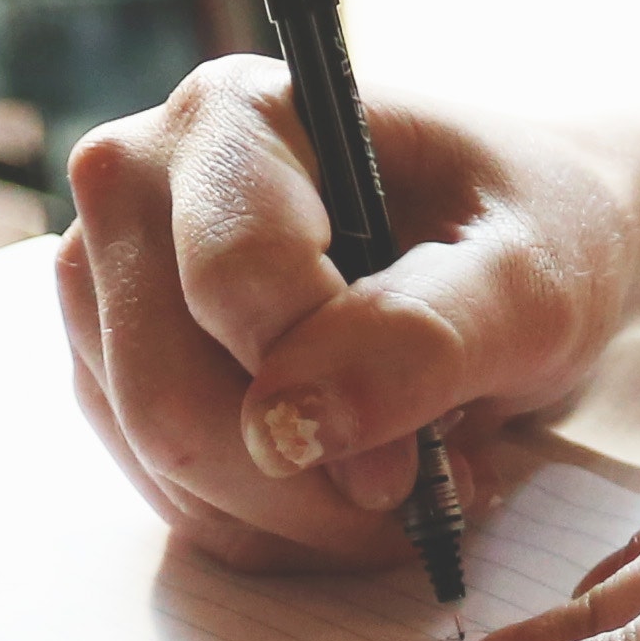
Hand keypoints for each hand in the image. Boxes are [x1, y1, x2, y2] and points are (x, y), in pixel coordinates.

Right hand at [55, 56, 639, 574]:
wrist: (515, 252)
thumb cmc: (530, 236)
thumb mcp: (529, 280)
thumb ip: (424, 336)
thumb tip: (291, 425)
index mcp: (233, 114)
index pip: (232, 283)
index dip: (330, 393)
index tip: (424, 460)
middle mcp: (137, 182)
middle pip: (169, 395)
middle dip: (307, 483)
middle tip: (424, 490)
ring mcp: (109, 282)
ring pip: (162, 463)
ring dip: (297, 515)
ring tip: (405, 479)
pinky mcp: (115, 369)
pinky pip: (171, 497)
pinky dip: (273, 526)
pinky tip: (350, 487)